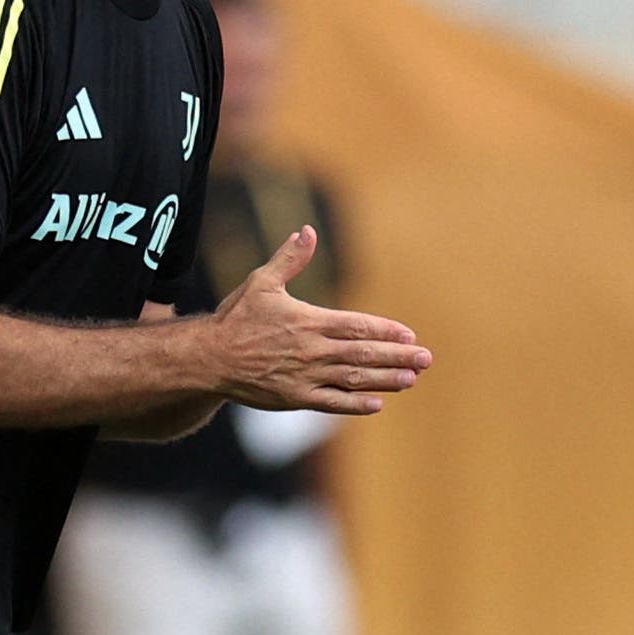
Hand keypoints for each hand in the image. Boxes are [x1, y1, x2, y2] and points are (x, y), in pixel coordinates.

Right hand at [208, 226, 431, 415]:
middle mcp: (312, 350)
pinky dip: (355, 404)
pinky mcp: (294, 398)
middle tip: (425, 359)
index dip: (386, 331)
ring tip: (410, 379)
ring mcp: (305, 376)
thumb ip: (290, 259)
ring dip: (384, 379)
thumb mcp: (262, 281)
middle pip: (363, 353)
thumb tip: (307, 231)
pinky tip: (376, 404)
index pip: (357, 325)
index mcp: (308, 321)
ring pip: (353, 378)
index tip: (410, 335)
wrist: (209, 357)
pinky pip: (331, 403)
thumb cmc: (236, 318)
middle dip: (397, 357)